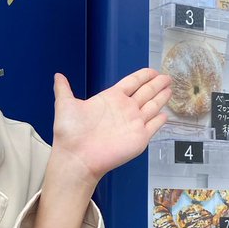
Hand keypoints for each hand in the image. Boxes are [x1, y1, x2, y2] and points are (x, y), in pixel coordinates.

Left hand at [48, 68, 171, 188]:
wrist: (76, 157)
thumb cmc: (70, 132)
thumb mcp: (65, 105)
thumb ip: (64, 89)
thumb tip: (58, 75)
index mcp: (110, 99)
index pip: (132, 83)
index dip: (143, 76)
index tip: (152, 70)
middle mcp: (124, 109)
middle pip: (146, 93)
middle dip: (157, 84)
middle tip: (168, 77)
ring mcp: (133, 124)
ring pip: (152, 107)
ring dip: (161, 98)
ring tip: (170, 89)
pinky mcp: (139, 138)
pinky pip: (153, 126)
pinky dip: (160, 120)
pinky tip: (165, 114)